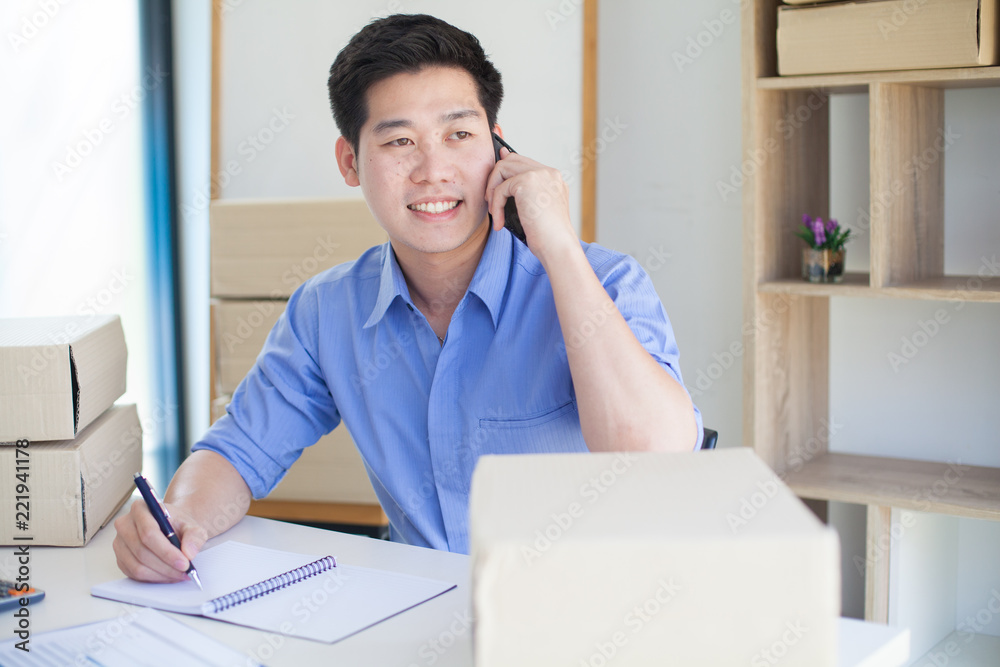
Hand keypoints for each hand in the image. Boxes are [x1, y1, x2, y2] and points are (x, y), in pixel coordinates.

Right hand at [113, 498, 207, 582]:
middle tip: (184, 571)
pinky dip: (153, 578)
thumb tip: (189, 552)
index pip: (149, 533)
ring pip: (137, 565)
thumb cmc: (178, 525)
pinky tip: (168, 575)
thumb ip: (194, 536)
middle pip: (142, 551)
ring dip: (160, 574)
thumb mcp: (192, 526)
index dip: (166, 551)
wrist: (171, 528)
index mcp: (140, 508)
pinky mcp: (120, 558)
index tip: (184, 563)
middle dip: (166, 566)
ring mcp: (119, 542)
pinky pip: (133, 573)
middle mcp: (125, 524)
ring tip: (179, 574)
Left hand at [484, 148, 577, 264]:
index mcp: (553, 178)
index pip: (524, 162)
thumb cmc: (548, 235)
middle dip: (495, 180)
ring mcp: (539, 174)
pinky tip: (500, 222)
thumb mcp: (535, 208)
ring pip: (502, 169)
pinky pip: (500, 189)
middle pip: (511, 160)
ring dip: (492, 192)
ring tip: (494, 212)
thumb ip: (523, 192)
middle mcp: (548, 172)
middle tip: (492, 202)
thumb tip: (506, 181)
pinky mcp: (527, 182)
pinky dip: (496, 207)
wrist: (558, 246)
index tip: (494, 180)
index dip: (506, 167)